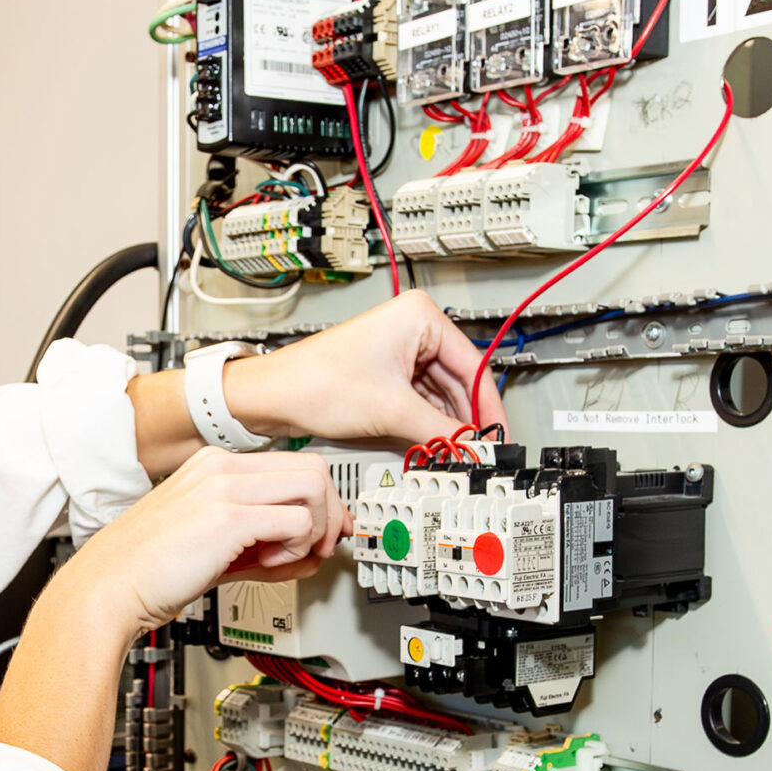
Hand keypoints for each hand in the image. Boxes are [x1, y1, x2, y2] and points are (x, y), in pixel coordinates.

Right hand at [48, 448, 348, 635]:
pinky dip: (298, 548)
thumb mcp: (216, 551)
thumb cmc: (148, 573)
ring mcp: (223, 486)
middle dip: (330, 513)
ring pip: (313, 486)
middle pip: (313, 469)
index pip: (292, 466)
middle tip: (320, 548)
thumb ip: (264, 548)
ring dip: (315, 529)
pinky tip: (269, 564)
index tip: (323, 534)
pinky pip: (298, 520)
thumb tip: (310, 553)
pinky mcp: (227, 515)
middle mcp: (220, 467)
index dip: (320, 503)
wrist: (107, 588)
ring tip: (287, 557)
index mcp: (213, 466)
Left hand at [227, 289, 507, 447]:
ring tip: (458, 453)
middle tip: (481, 452)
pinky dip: (427, 423)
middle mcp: (413, 327)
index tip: (500, 437)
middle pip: (459, 381)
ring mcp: (399, 350)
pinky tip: (436, 444)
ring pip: (440, 394)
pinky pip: (420, 400)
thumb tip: (474, 448)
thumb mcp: (392, 411)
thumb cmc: (314, 383)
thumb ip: (442, 432)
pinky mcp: (386, 373)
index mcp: (420, 317)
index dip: (488, 408)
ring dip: (447, 424)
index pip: (474, 365)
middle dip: (466, 420)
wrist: (271, 397)